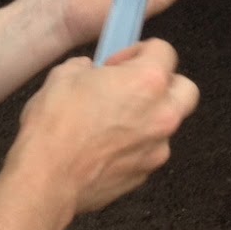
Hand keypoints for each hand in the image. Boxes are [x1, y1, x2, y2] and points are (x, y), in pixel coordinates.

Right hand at [10, 39, 199, 214]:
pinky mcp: (144, 174)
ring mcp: (156, 148)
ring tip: (113, 120)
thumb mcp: (63, 76)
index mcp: (147, 82)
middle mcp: (161, 115)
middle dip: (164, 84)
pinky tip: (104, 146)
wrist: (45, 178)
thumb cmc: (55, 128)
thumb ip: (86, 68)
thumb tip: (89, 71)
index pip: (164, 51)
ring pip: (166, 125)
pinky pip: (147, 151)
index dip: (139, 51)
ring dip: (148, 118)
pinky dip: (133, 146)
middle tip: (132, 86)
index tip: (120, 62)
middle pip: (185, 89)